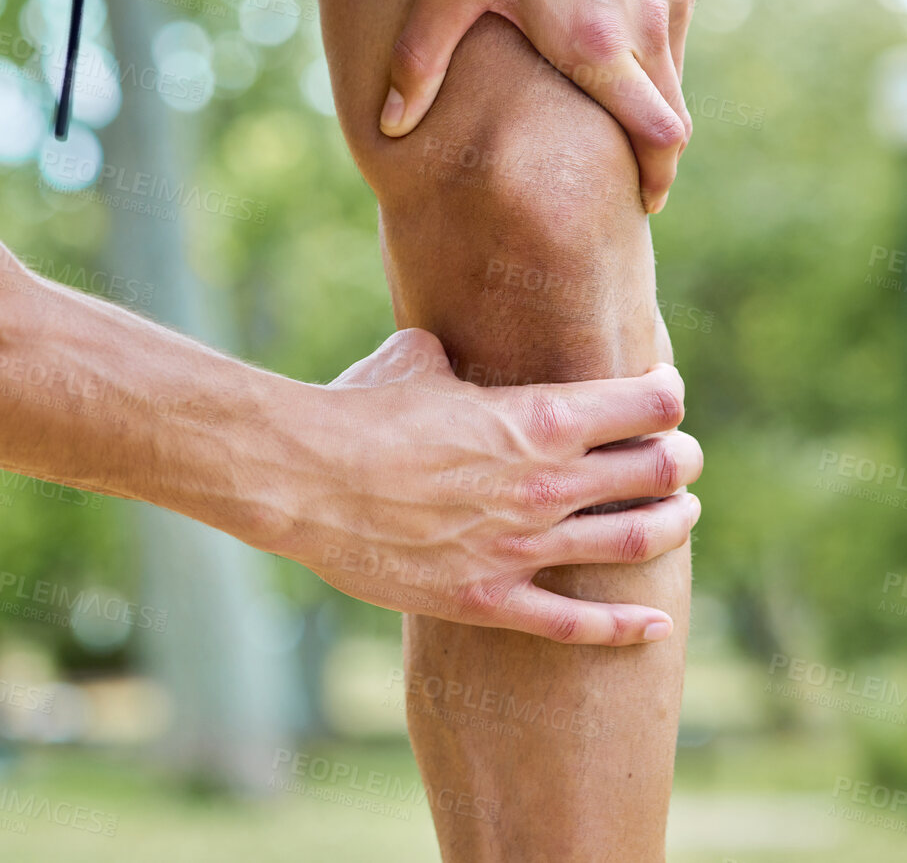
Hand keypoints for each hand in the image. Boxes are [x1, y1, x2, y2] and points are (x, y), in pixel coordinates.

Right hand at [274, 329, 701, 644]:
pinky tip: (655, 623)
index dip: (666, 395)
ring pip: (636, 541)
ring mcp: (521, 547)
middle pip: (658, 471)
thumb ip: (448, 358)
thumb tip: (442, 353)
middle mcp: (546, 483)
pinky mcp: (487, 597)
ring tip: (679, 515)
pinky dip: (624, 627)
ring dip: (671, 525)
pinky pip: (574, 625)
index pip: (647, 403)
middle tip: (678, 457)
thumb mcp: (410, 359)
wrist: (301, 478)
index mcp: (537, 417)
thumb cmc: (353, 409)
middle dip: (679, 460)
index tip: (663, 394)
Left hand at [382, 0, 709, 212]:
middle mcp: (649, 23)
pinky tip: (607, 23)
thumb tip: (388, 127)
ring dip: (646, 86)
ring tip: (603, 97)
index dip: (654, 176)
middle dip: (651, 145)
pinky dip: (649, 33)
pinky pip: (672, 11)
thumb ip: (419, 60)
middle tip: (624, 171)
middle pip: (670, 109)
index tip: (643, 201)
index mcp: (595, 45)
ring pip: (672, 60)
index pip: (653, 135)